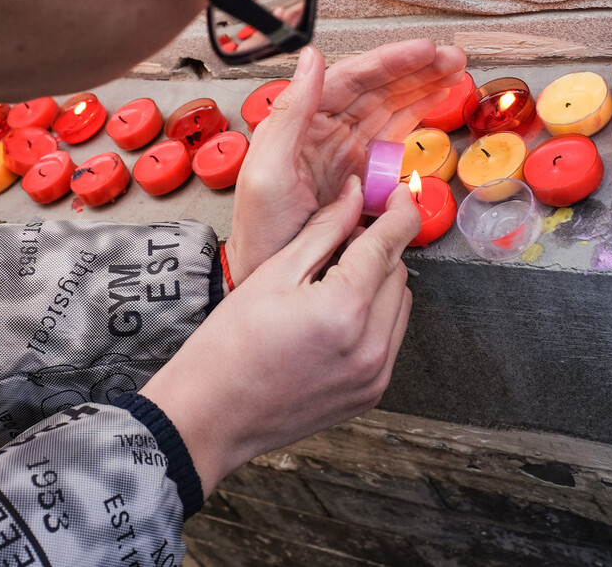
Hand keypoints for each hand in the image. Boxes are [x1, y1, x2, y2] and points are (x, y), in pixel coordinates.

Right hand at [140, 180, 419, 494]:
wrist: (212, 415)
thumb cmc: (229, 347)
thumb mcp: (273, 274)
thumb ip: (324, 231)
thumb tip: (355, 197)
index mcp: (344, 309)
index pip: (390, 244)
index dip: (399, 212)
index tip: (398, 196)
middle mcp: (369, 346)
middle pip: (397, 272)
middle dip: (376, 249)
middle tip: (339, 242)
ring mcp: (374, 374)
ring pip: (399, 305)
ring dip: (378, 284)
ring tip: (331, 283)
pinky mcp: (370, 392)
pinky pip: (390, 338)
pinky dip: (374, 318)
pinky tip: (335, 316)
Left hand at [226, 39, 465, 285]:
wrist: (268, 274)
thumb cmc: (261, 230)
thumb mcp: (268, 170)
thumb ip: (290, 112)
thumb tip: (311, 59)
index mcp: (302, 122)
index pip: (351, 79)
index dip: (390, 62)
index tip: (424, 51)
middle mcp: (325, 131)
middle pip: (378, 88)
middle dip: (417, 70)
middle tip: (453, 58)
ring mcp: (346, 152)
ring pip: (390, 108)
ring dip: (423, 88)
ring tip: (455, 73)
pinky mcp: (362, 176)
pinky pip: (393, 139)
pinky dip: (417, 120)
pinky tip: (435, 104)